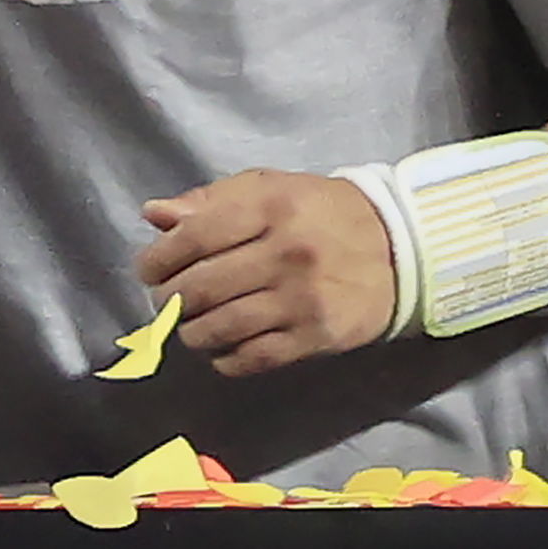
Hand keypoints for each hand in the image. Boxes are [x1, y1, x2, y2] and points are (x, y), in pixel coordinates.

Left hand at [138, 168, 402, 374]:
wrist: (398, 248)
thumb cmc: (320, 213)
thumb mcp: (269, 188)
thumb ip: (210, 201)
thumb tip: (154, 215)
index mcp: (270, 206)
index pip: (195, 237)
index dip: (160, 258)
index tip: (149, 270)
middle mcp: (285, 253)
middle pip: (202, 288)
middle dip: (170, 300)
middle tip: (166, 302)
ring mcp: (302, 299)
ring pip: (222, 328)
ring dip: (193, 333)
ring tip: (191, 326)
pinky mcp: (316, 337)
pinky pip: (253, 358)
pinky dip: (225, 360)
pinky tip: (221, 349)